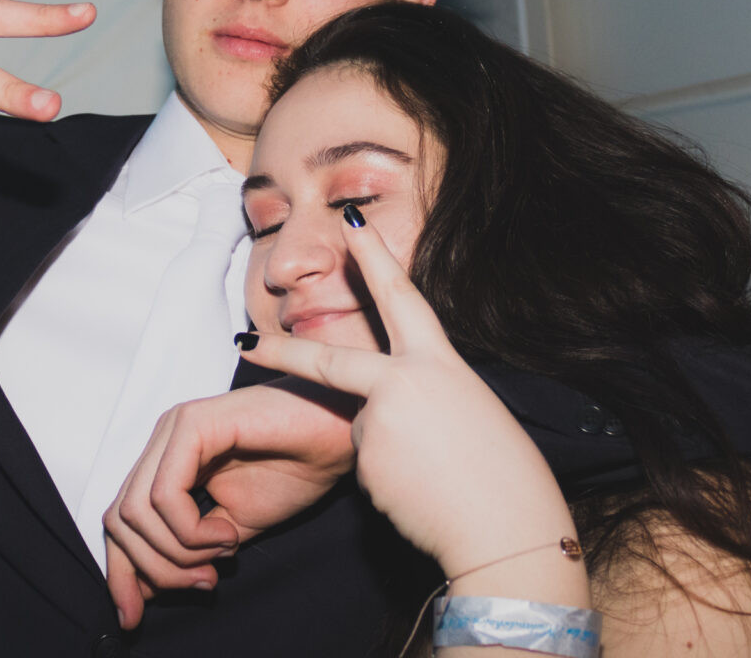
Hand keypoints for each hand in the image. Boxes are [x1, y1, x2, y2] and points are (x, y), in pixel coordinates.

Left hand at [103, 382, 356, 628]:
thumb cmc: (295, 470)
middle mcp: (162, 441)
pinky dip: (191, 530)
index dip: (122, 573)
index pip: (120, 520)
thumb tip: (144, 590)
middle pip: (120, 520)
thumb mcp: (230, 529)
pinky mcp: (192, 425)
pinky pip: (165, 496)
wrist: (338, 433)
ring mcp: (174, 428)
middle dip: (153, 570)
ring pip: (136, 512)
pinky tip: (228, 533)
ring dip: (178, 552)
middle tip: (204, 583)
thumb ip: (187, 552)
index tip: (133, 617)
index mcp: (167, 461)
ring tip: (225, 550)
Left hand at [237, 211, 576, 576]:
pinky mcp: (365, 466)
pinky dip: (391, 481)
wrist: (507, 531)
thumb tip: (386, 409)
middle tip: (243, 341)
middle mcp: (404, 383)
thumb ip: (425, 396)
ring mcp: (379, 424)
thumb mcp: (472, 413)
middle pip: (328, 361)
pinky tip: (423, 494)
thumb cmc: (507, 476)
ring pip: (366, 431)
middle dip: (281, 352)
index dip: (374, 255)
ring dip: (393, 453)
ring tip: (439, 476)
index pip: (401, 296)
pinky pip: (369, 469)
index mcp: (440, 362)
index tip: (349, 220)